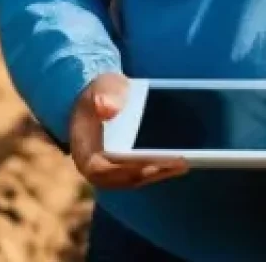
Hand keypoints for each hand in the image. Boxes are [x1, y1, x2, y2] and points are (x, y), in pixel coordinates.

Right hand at [69, 72, 188, 189]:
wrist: (102, 96)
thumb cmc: (101, 91)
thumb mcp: (101, 86)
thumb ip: (103, 95)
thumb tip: (108, 109)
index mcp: (83, 151)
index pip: (101, 169)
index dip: (125, 169)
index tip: (148, 165)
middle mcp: (95, 167)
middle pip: (122, 178)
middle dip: (149, 172)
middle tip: (176, 163)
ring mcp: (110, 170)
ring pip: (134, 178)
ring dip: (158, 173)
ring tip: (182, 163)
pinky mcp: (124, 167)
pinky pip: (140, 172)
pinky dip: (158, 169)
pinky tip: (177, 162)